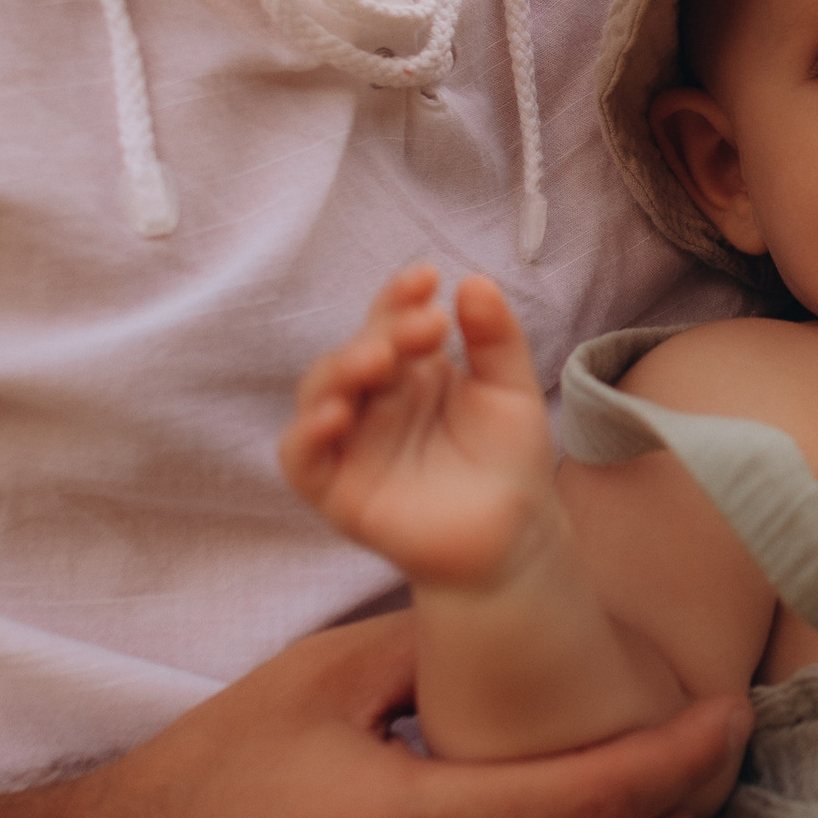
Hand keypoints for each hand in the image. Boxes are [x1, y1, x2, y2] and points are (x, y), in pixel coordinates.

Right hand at [282, 268, 555, 592]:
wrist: (515, 539)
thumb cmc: (508, 461)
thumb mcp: (510, 392)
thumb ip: (495, 339)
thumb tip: (473, 280)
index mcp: (410, 370)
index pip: (391, 322)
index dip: (399, 298)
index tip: (427, 278)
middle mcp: (373, 401)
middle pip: (356, 352)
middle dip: (382, 332)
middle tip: (423, 327)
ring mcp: (351, 444)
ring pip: (319, 395)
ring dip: (340, 371)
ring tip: (378, 360)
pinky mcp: (336, 490)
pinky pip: (302, 460)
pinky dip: (306, 435)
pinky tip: (332, 416)